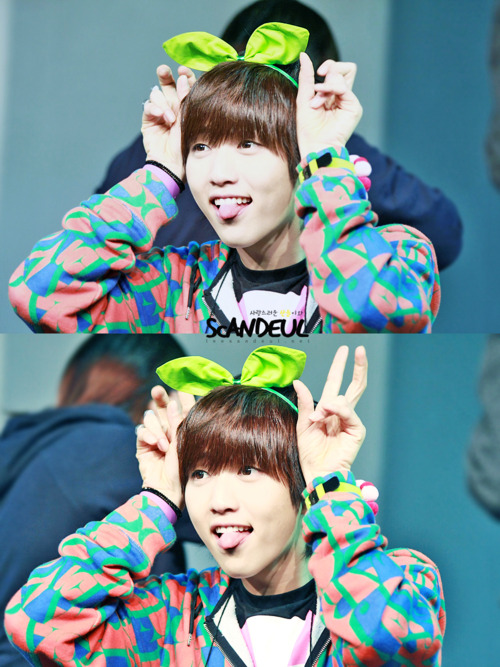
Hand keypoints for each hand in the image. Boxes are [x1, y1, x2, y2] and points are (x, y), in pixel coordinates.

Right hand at [136, 385, 194, 508]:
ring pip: (151, 418)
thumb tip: (172, 402)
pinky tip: (156, 444)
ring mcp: (155, 436)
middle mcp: (169, 429)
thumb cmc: (184, 467)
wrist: (170, 489)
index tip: (180, 383)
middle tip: (157, 390)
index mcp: (183, 427)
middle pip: (162, 406)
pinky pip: (142, 431)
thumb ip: (177, 421)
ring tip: (165, 445)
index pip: (182, 406)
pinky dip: (149, 436)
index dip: (181, 394)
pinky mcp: (144, 445)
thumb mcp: (184, 442)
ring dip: (157, 429)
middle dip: (159, 397)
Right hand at [141, 64, 195, 180]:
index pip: (185, 84)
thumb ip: (186, 98)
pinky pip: (149, 106)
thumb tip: (182, 77)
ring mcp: (160, 112)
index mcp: (187, 105)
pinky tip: (162, 117)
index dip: (184, 75)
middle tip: (163, 71)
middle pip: (168, 84)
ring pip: (157, 94)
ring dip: (164, 103)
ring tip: (171, 119)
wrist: (174, 164)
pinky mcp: (149, 120)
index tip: (183, 71)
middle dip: (165, 76)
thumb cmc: (187, 145)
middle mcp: (174, 106)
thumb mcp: (190, 119)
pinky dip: (154, 109)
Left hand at [294, 345, 366, 484]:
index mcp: (328, 409)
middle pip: (354, 384)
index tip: (345, 350)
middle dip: (357, 366)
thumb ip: (304, 402)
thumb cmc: (309, 452)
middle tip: (358, 350)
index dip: (340, 366)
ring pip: (347, 397)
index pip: (336, 382)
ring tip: (317, 418)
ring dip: (329, 404)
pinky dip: (336, 410)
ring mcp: (351, 421)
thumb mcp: (302, 423)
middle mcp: (342, 413)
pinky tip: (326, 415)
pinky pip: (348, 412)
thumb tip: (298, 381)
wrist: (317, 472)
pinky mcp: (357, 430)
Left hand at [296, 53, 362, 156]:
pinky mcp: (354, 107)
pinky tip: (321, 101)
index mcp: (333, 95)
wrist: (314, 147)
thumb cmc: (308, 129)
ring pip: (346, 73)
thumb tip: (304, 54)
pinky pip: (344, 87)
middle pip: (346, 68)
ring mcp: (349, 102)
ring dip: (326, 85)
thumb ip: (306, 77)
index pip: (337, 70)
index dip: (329, 65)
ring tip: (317, 103)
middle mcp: (343, 97)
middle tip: (317, 86)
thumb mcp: (304, 98)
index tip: (317, 73)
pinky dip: (331, 89)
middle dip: (330, 70)